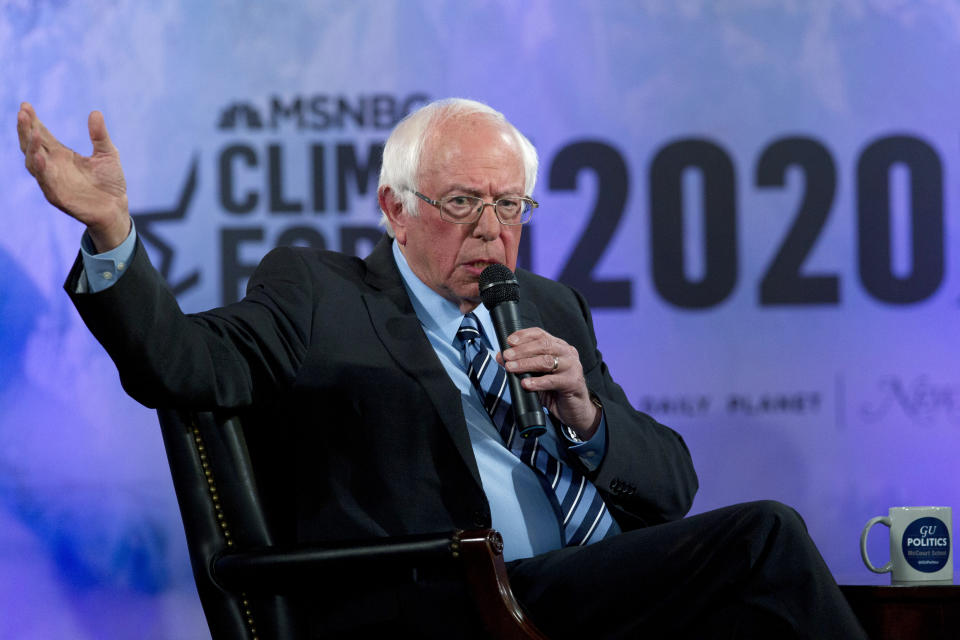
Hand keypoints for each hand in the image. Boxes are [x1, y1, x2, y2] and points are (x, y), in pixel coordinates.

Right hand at [17, 102, 129, 251]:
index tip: (26, 105)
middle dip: (25, 129)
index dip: (32, 121)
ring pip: (33, 162)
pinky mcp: (56, 195)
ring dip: (31, 146)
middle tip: (23, 112)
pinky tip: (40, 156)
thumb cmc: (110, 181)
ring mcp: (52, 180)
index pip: (42, 134)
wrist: (116, 207)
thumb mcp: (108, 154)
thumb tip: (95, 112)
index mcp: (61, 154)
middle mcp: (53, 165)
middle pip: (32, 144)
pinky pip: (44, 181)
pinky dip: (41, 169)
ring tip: (32, 132)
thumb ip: (100, 135)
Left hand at [497, 327, 600, 437]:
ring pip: (546, 361)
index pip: (540, 334)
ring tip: (510, 368)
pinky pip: (552, 380)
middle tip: (506, 356)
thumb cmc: (555, 390)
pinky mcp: (574, 382)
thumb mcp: (536, 375)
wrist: (575, 410)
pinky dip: (537, 382)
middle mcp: (567, 352)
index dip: (524, 336)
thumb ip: (521, 365)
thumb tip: (500, 357)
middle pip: (543, 345)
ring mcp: (572, 366)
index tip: (509, 341)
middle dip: (522, 350)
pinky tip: (525, 384)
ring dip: (525, 363)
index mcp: (559, 346)